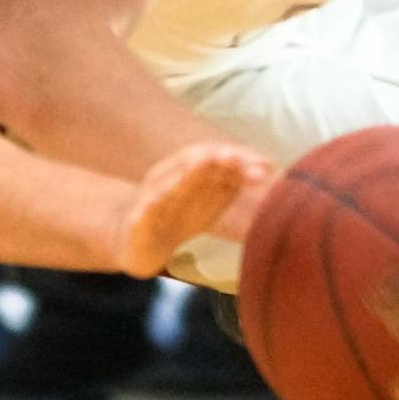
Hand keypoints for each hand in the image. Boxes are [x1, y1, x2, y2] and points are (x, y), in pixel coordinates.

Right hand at [111, 144, 268, 277]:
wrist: (132, 243)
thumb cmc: (175, 219)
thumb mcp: (206, 202)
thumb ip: (229, 185)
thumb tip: (264, 169)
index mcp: (184, 173)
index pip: (213, 156)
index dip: (238, 157)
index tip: (265, 165)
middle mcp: (166, 179)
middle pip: (191, 163)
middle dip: (217, 159)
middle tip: (238, 157)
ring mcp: (149, 199)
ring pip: (168, 183)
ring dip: (188, 173)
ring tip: (206, 161)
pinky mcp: (136, 223)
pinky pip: (142, 214)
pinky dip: (150, 206)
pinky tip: (157, 201)